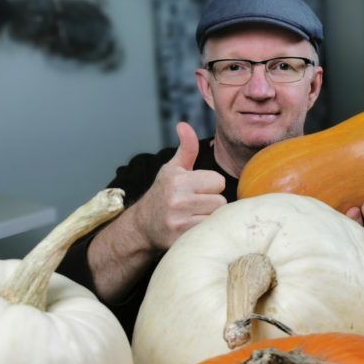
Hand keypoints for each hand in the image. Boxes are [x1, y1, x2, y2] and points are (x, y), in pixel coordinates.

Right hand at [132, 121, 226, 251]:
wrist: (142, 226)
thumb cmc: (163, 194)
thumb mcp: (173, 169)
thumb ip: (186, 148)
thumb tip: (183, 125)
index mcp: (178, 180)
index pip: (218, 181)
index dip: (211, 186)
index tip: (198, 190)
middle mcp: (177, 200)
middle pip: (220, 201)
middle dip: (212, 203)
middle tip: (197, 205)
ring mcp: (178, 221)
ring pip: (217, 217)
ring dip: (210, 217)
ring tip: (195, 216)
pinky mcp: (181, 239)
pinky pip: (209, 232)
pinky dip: (205, 230)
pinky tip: (193, 227)